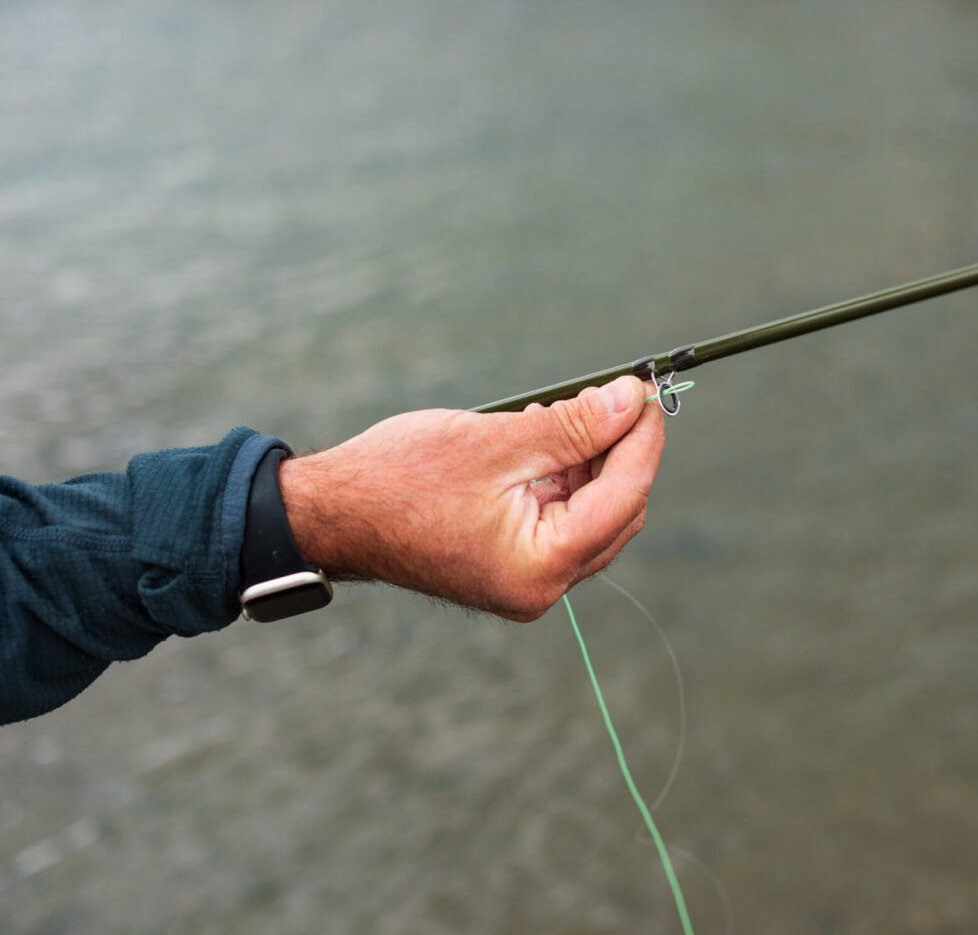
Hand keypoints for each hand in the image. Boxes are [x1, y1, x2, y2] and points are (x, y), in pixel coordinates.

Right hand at [277, 375, 664, 620]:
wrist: (329, 514)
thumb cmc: (399, 478)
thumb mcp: (495, 442)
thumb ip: (572, 425)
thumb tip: (632, 400)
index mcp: (539, 568)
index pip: (622, 499)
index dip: (642, 441)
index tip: (648, 391)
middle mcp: (540, 587)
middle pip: (617, 512)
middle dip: (622, 451)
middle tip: (618, 393)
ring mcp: (526, 579)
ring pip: (592, 514)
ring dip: (592, 460)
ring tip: (570, 408)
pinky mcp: (511, 564)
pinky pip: (559, 518)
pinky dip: (563, 476)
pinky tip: (548, 434)